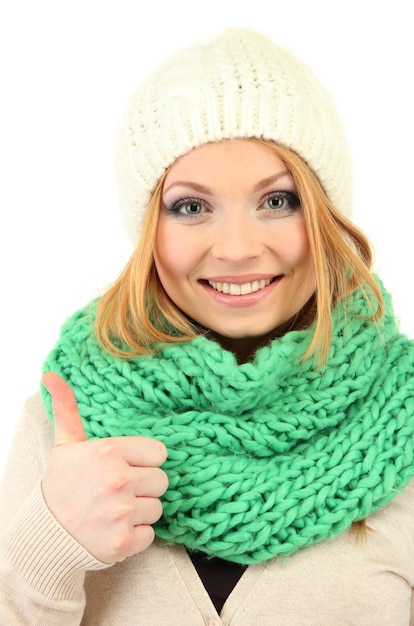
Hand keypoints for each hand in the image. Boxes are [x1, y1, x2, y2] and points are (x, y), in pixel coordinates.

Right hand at [41, 372, 167, 562]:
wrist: (44, 534)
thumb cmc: (59, 485)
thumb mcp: (65, 444)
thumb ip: (67, 409)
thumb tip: (51, 375)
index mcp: (109, 452)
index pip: (159, 453)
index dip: (144, 461)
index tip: (127, 467)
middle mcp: (119, 480)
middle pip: (162, 481)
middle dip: (144, 486)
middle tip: (119, 491)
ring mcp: (122, 512)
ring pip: (157, 507)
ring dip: (140, 511)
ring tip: (114, 509)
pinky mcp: (124, 541)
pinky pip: (150, 534)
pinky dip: (136, 535)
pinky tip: (115, 528)